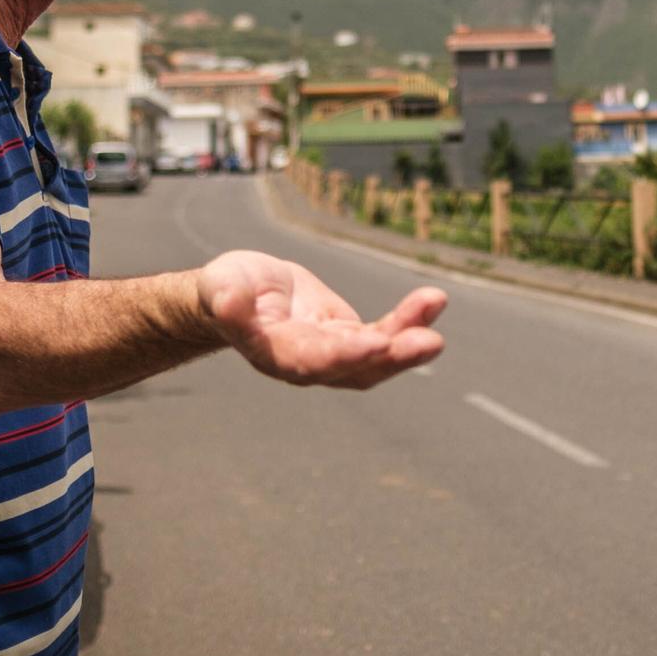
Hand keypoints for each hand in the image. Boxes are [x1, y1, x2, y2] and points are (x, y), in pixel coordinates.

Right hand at [199, 250, 445, 388]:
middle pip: (356, 369)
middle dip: (393, 357)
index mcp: (275, 355)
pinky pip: (385, 333)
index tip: (377, 343)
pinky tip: (435, 301)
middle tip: (430, 342)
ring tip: (436, 308)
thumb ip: (226, 298)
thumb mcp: (220, 286)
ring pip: (377, 357)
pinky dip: (409, 320)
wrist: (239, 293)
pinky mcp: (350, 336)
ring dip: (410, 339)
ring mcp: (333, 353)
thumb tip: (226, 300)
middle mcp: (309, 363)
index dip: (344, 354)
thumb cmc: (225, 290)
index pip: (313, 361)